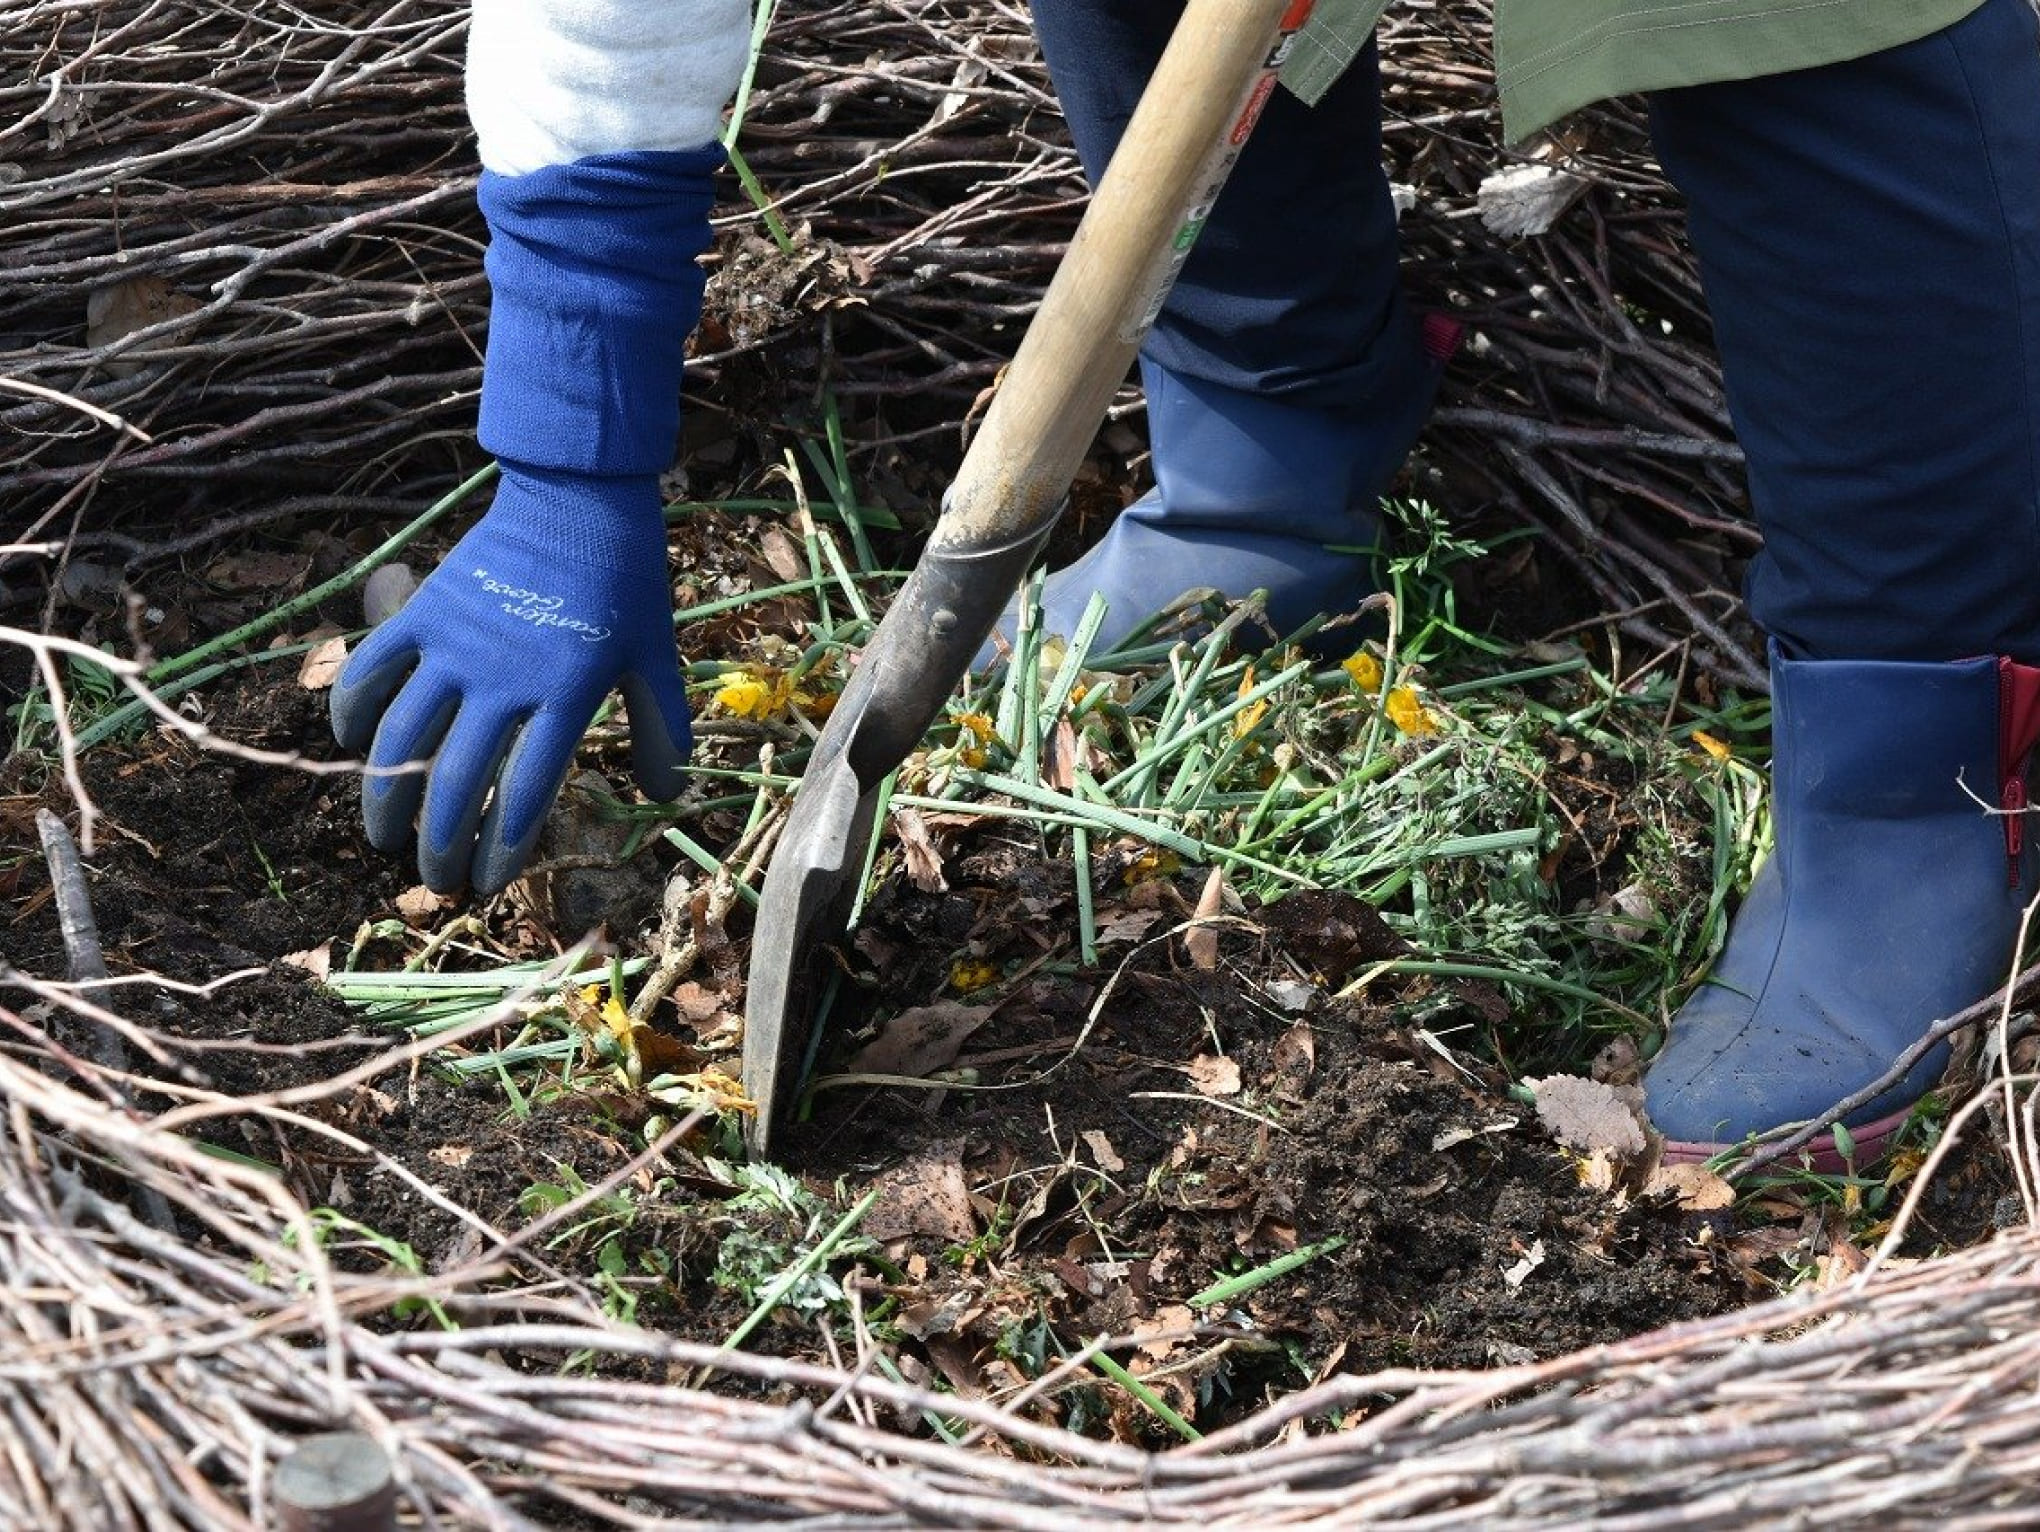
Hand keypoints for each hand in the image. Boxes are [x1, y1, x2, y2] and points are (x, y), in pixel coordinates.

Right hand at [331, 462, 689, 893]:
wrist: (576, 497)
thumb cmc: (623, 582)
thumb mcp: (655, 657)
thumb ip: (660, 728)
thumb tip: (669, 795)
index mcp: (565, 694)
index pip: (525, 792)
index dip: (503, 846)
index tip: (488, 883)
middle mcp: (503, 678)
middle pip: (456, 779)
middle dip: (440, 840)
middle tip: (435, 878)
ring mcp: (455, 645)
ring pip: (402, 737)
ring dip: (385, 794)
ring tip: (383, 835)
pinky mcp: (423, 612)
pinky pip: (372, 668)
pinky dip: (352, 707)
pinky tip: (348, 746)